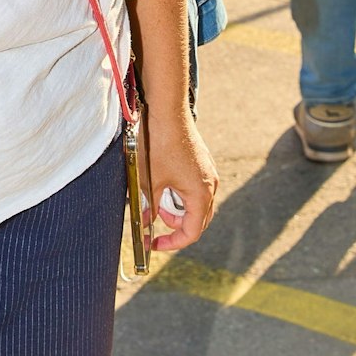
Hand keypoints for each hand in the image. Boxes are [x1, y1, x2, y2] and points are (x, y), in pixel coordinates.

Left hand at [145, 109, 217, 252]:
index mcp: (201, 194)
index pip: (192, 232)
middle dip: (175, 226)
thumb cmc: (159, 145)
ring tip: (156, 202)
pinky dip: (180, 194)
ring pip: (196, 203)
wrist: (167, 111)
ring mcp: (208, 173)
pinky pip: (195, 188)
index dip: (172, 243)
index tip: (153, 244)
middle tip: (153, 225)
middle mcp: (210, 185)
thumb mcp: (149, 182)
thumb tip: (144, 224)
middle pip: (198, 220)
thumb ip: (148, 207)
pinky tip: (163, 185)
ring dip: (177, 209)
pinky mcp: (203, 163)